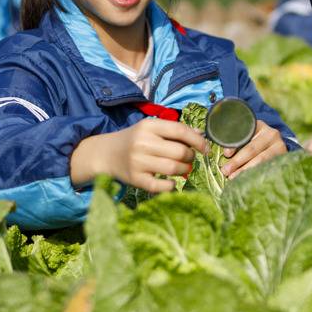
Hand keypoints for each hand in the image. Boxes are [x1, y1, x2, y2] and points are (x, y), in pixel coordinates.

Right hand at [70, 117, 207, 193]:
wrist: (106, 154)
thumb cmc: (135, 140)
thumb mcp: (151, 129)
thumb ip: (175, 131)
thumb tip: (201, 136)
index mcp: (148, 126)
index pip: (180, 131)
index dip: (198, 141)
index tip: (206, 149)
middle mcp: (142, 142)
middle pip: (180, 152)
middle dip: (191, 157)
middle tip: (189, 159)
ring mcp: (138, 162)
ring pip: (173, 169)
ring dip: (184, 170)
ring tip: (183, 169)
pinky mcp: (135, 179)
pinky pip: (161, 186)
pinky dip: (171, 185)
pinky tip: (172, 182)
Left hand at [221, 120, 287, 178]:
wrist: (275, 145)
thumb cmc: (254, 140)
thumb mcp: (247, 136)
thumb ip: (235, 141)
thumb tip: (226, 154)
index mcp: (259, 125)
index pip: (245, 134)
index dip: (234, 144)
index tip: (226, 154)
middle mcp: (271, 135)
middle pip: (252, 149)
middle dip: (237, 161)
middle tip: (225, 171)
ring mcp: (280, 147)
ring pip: (261, 160)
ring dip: (245, 170)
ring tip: (233, 178)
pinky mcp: (283, 159)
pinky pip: (268, 168)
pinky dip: (256, 174)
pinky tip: (247, 180)